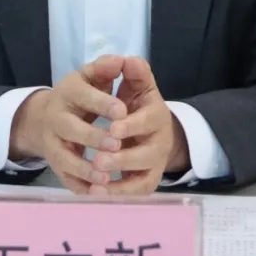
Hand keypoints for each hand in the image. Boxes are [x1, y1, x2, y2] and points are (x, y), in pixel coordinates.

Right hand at [8, 55, 127, 193]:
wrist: (44, 117)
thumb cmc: (78, 94)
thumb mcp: (89, 76)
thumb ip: (106, 68)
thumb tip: (122, 59)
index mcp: (67, 92)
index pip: (83, 96)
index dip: (102, 103)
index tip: (122, 111)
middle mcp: (55, 118)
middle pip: (70, 129)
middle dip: (93, 137)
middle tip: (116, 144)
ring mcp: (53, 144)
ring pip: (65, 159)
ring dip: (85, 168)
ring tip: (107, 176)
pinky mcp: (56, 166)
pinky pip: (66, 180)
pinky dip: (81, 188)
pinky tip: (98, 193)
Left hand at [89, 57, 189, 194]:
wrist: (149, 129)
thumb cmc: (136, 104)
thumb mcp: (137, 84)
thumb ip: (134, 72)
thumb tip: (129, 60)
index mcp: (157, 115)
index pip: (148, 121)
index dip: (131, 125)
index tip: (113, 127)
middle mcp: (159, 142)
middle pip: (147, 155)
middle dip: (123, 158)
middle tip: (99, 159)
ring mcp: (154, 165)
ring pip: (141, 178)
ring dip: (119, 182)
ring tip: (96, 179)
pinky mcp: (146, 181)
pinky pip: (135, 194)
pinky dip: (117, 196)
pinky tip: (96, 194)